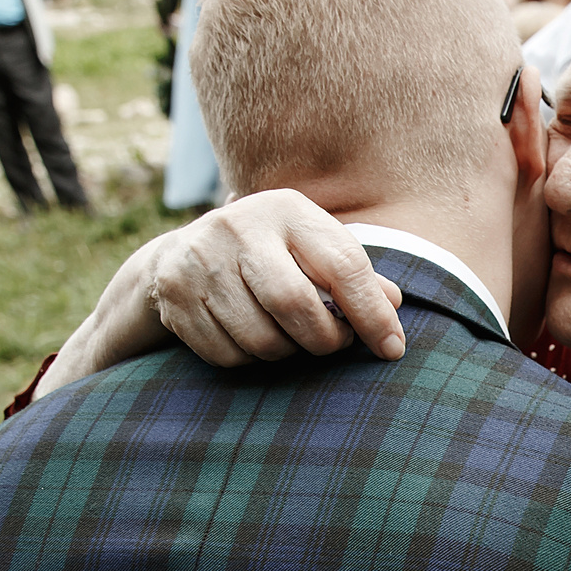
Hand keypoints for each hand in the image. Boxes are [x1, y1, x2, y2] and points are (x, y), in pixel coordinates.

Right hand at [151, 189, 407, 365]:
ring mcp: (201, 261)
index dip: (373, 314)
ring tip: (289, 337)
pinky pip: (229, 355)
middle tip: (333, 344)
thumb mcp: (312, 249)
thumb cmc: (270, 256)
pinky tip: (250, 338)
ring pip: (262, 339)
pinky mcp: (176, 297)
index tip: (392, 348)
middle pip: (295, 304)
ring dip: (286, 352)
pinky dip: (249, 360)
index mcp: (286, 210)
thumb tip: (394, 304)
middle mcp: (238, 227)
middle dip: (324, 340)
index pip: (342, 265)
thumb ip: (352, 274)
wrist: (181, 256)